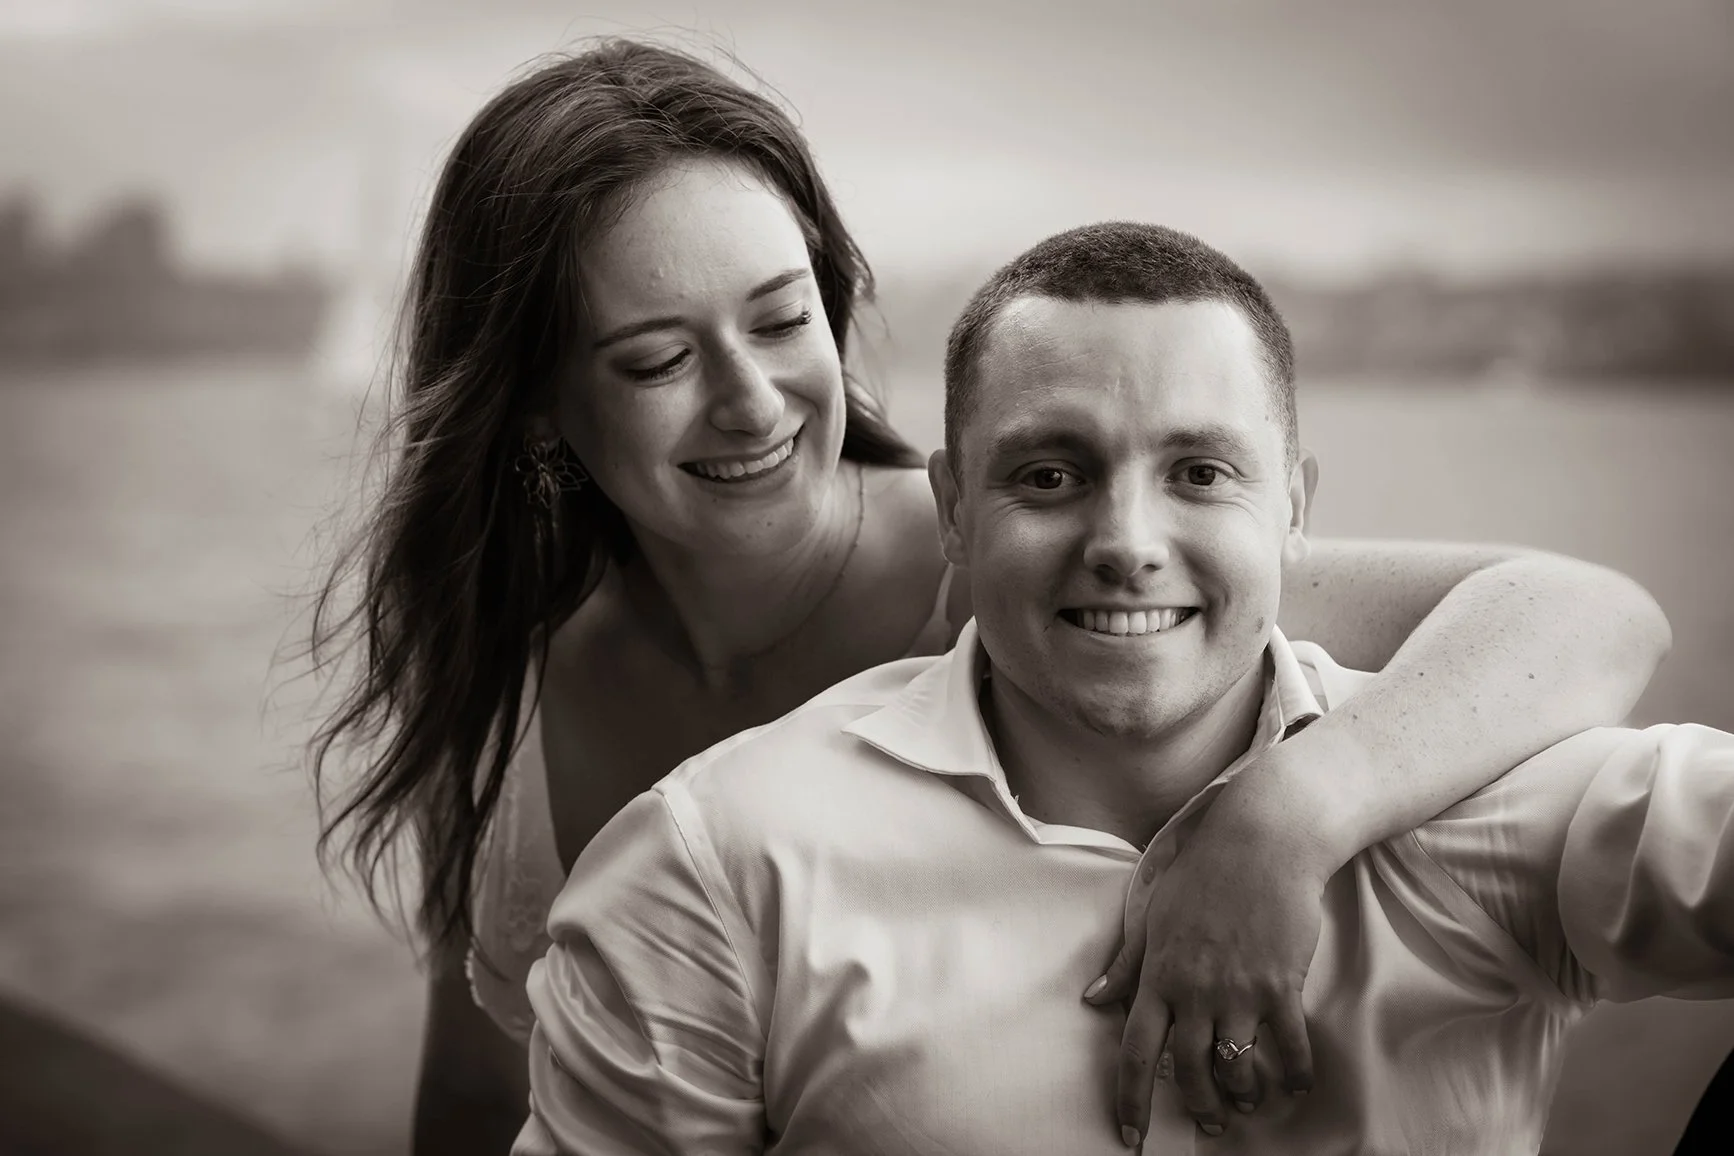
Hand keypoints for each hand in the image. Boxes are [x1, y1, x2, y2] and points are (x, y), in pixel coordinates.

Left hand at [1084, 770, 1336, 1144]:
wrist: (1261, 842)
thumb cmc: (1202, 873)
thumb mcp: (1152, 915)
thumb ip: (1126, 963)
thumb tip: (1093, 999)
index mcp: (1157, 976)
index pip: (1135, 1052)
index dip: (1131, 1101)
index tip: (1129, 1139)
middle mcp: (1194, 991)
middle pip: (1189, 1072)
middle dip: (1197, 1107)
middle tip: (1207, 1123)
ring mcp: (1238, 990)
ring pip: (1236, 1067)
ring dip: (1242, 1095)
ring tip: (1247, 1102)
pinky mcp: (1280, 984)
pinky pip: (1288, 1046)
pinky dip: (1293, 1072)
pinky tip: (1294, 1083)